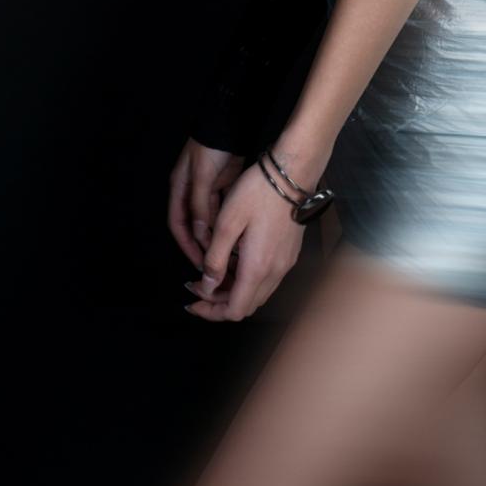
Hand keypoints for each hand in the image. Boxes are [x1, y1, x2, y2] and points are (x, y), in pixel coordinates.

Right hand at [167, 137, 244, 273]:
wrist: (230, 120)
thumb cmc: (212, 147)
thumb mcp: (203, 176)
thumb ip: (200, 204)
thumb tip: (200, 234)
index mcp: (179, 188)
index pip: (178, 224)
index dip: (186, 245)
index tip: (198, 264)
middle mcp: (191, 190)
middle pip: (194, 224)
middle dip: (203, 244)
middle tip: (216, 264)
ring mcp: (208, 187)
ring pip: (210, 218)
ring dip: (217, 235)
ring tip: (229, 254)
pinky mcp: (224, 183)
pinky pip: (224, 208)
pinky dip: (229, 221)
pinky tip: (239, 234)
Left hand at [182, 158, 307, 321]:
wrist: (292, 174)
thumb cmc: (257, 193)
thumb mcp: (227, 223)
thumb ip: (215, 259)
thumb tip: (207, 286)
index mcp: (257, 268)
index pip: (233, 311)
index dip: (211, 312)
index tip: (193, 301)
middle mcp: (275, 272)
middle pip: (245, 306)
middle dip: (219, 302)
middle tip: (199, 285)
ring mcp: (285, 264)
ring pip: (257, 294)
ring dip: (234, 291)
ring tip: (213, 272)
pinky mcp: (290, 254)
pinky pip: (267, 280)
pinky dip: (248, 280)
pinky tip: (235, 261)